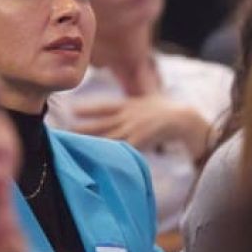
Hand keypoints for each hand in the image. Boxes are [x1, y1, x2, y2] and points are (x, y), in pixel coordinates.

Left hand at [72, 95, 212, 157]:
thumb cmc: (168, 110)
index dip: (89, 108)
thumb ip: (137, 98)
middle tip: (66, 131)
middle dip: (85, 127)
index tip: (73, 109)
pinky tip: (99, 157)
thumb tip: (129, 94)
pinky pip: (122, 148)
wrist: (185, 120)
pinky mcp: (140, 141)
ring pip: (109, 137)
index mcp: (130, 105)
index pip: (105, 106)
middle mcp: (129, 117)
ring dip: (93, 141)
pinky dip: (111, 152)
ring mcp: (134, 129)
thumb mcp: (149, 99)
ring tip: (76, 145)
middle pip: (102, 123)